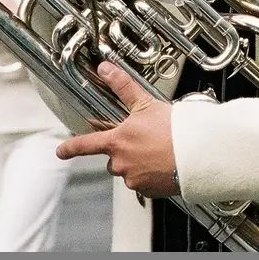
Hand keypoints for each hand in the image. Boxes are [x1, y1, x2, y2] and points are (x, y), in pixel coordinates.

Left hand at [56, 61, 178, 197]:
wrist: (197, 154)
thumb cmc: (174, 130)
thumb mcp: (145, 104)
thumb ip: (122, 87)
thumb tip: (106, 69)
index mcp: (116, 142)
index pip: (85, 145)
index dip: (70, 148)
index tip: (61, 151)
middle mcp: (121, 163)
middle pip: (113, 159)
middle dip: (124, 151)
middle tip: (144, 142)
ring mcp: (134, 179)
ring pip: (129, 171)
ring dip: (138, 163)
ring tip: (157, 152)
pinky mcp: (148, 190)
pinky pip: (143, 183)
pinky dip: (150, 175)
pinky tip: (163, 164)